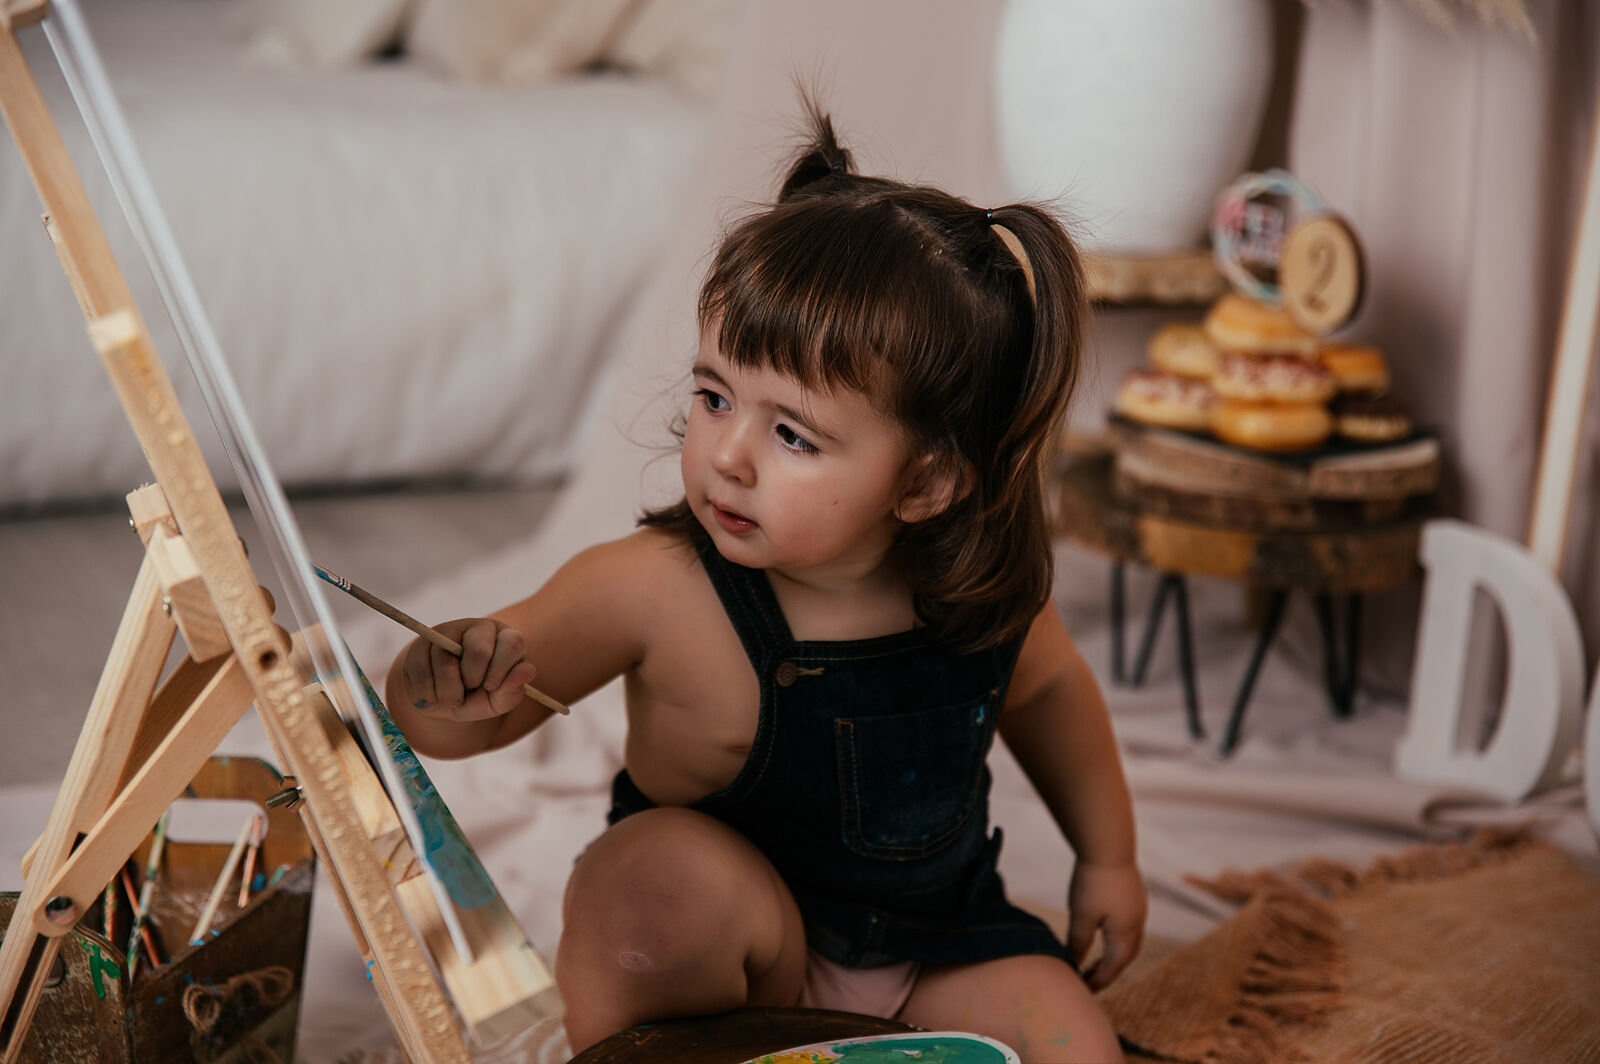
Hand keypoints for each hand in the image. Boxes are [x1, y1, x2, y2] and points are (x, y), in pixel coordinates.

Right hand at [399, 618, 539, 722]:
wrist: (442, 702)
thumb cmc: (478, 698)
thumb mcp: (498, 701)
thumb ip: (513, 689)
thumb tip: (528, 671)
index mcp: (505, 638)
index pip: (512, 643)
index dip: (501, 670)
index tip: (491, 687)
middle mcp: (479, 628)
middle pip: (479, 651)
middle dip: (473, 681)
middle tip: (470, 688)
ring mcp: (448, 632)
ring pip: (445, 663)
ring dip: (448, 693)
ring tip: (452, 696)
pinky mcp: (421, 644)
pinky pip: (421, 671)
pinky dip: (428, 692)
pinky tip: (434, 693)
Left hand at [1067, 860, 1146, 990]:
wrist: (1108, 845)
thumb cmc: (1092, 882)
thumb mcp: (1081, 916)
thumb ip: (1078, 943)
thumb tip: (1074, 964)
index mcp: (1126, 933)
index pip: (1113, 967)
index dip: (1098, 980)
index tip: (1084, 989)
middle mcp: (1138, 923)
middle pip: (1125, 957)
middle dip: (1109, 971)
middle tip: (1091, 979)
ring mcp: (1139, 907)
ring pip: (1129, 941)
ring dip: (1114, 954)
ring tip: (1097, 960)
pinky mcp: (1135, 894)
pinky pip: (1129, 925)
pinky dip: (1117, 937)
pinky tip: (1105, 931)